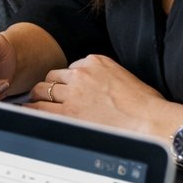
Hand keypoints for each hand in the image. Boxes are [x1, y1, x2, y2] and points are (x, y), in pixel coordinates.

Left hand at [25, 54, 181, 138]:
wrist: (152, 121)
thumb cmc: (146, 106)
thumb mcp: (122, 79)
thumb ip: (102, 79)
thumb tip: (93, 91)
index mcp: (96, 62)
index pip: (70, 69)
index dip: (67, 82)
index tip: (67, 91)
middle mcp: (82, 73)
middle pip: (52, 77)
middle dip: (50, 88)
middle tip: (46, 98)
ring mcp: (73, 91)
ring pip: (43, 90)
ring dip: (40, 98)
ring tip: (38, 105)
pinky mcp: (68, 111)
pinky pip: (40, 108)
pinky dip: (33, 110)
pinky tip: (30, 114)